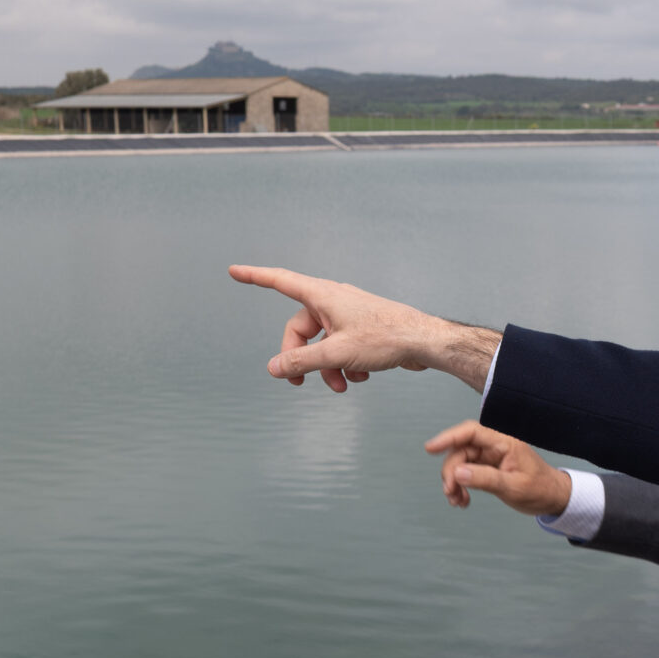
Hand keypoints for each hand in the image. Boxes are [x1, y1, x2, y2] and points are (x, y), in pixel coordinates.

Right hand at [228, 265, 498, 391]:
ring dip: (327, 368)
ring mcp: (348, 315)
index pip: (280, 281)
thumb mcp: (336, 353)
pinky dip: (345, 365)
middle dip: (302, 359)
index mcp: (323, 296)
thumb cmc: (386, 338)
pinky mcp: (362, 330)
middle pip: (300, 330)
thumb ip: (301, 362)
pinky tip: (360, 378)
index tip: (233, 270)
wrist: (425, 343)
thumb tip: (273, 368)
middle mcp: (333, 301)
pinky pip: (340, 348)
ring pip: (322, 344)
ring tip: (343, 386)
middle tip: (302, 385)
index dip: (255, 276)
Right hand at [425, 421, 575, 515]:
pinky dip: (460, 487)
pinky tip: (462, 501)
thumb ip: (485, 478)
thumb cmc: (540, 489)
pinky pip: (466, 474)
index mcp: (504, 442)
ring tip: (456, 501)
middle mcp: (494, 447)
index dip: (448, 437)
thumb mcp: (513, 486)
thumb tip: (458, 473)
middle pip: (461, 451)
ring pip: (460, 464)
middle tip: (450, 492)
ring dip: (454, 482)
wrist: (553, 498)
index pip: (471, 432)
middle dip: (451, 472)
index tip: (430, 448)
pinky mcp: (487, 470)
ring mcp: (490, 458)